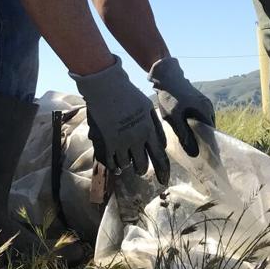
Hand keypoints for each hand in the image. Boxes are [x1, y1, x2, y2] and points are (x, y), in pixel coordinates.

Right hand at [71, 55, 169, 183]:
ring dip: (128, 164)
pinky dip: (114, 165)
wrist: (106, 88)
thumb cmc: (129, 95)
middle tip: (140, 168)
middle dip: (142, 168)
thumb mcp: (148, 108)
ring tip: (127, 161)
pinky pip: (110, 162)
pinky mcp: (105, 142)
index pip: (159, 156)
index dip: (162, 170)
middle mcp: (135, 139)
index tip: (163, 180)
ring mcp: (119, 142)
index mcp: (148, 130)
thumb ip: (156, 127)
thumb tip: (161, 146)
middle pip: (142, 164)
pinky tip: (116, 164)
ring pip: (126, 165)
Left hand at [148, 57, 214, 156]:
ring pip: (205, 123)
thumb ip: (184, 135)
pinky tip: (188, 130)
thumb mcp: (174, 118)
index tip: (207, 159)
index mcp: (206, 112)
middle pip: (210, 129)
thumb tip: (194, 153)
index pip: (213, 135)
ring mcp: (204, 103)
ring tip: (192, 144)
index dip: (210, 147)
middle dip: (205, 141)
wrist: (166, 75)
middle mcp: (208, 107)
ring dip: (200, 133)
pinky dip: (197, 125)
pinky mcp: (198, 100)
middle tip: (197, 154)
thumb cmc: (170, 97)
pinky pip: (201, 116)